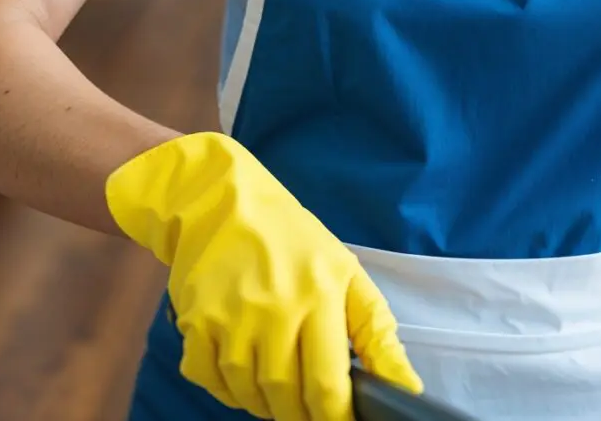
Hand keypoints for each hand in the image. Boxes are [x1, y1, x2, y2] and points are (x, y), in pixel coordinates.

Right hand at [108, 132, 422, 420]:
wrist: (221, 202)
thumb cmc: (293, 241)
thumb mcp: (347, 274)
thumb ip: (378, 335)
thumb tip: (407, 388)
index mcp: (318, 296)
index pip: (327, 386)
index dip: (336, 418)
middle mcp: (272, 311)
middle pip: (286, 397)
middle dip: (301, 415)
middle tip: (309, 408)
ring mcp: (227, 320)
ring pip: (248, 395)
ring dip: (266, 405)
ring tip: (279, 390)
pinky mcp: (193, 323)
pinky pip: (210, 381)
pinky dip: (229, 391)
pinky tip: (243, 373)